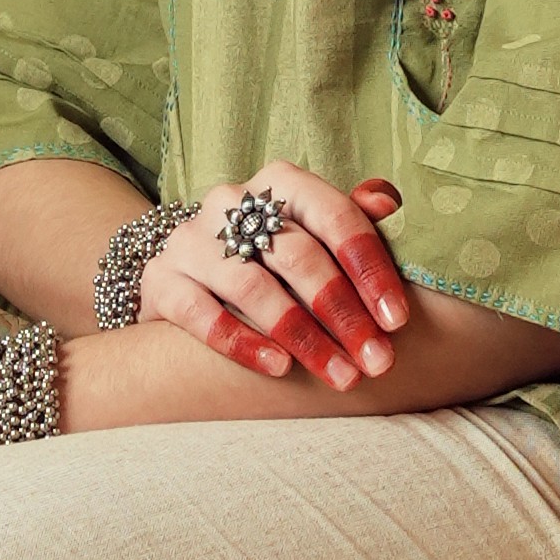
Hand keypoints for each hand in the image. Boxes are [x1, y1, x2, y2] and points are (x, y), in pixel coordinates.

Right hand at [143, 167, 413, 389]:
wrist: (191, 277)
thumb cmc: (274, 258)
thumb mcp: (315, 233)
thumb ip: (353, 218)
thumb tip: (388, 200)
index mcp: (280, 183)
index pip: (335, 215)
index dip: (370, 268)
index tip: (398, 320)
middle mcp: (230, 202)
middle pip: (298, 256)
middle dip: (344, 314)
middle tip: (377, 360)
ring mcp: (190, 241)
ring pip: (253, 288)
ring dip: (303, 336)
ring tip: (341, 376)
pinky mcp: (161, 281)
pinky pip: (200, 314)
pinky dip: (243, 342)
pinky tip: (280, 367)